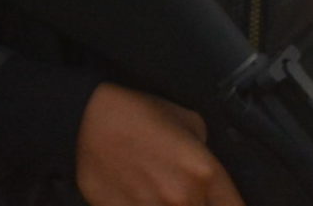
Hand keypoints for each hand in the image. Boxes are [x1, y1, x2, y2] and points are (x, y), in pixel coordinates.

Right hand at [76, 83, 246, 205]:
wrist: (88, 123)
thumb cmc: (139, 115)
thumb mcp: (190, 122)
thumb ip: (206, 155)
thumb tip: (210, 178)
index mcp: (205, 172)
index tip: (224, 203)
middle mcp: (184, 198)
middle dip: (202, 205)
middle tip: (183, 191)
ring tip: (161, 192)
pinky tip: (143, 197)